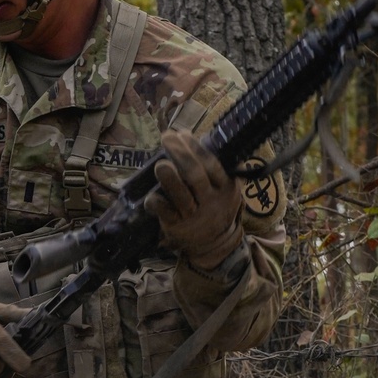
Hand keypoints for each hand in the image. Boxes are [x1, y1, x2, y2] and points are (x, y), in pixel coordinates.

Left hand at [144, 128, 243, 270]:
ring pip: (181, 195)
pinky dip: (156, 201)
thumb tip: (184, 135)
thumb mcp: (223, 188)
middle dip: (180, 154)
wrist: (215, 245)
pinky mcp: (177, 227)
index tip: (182, 133)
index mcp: (226, 188)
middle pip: (195, 175)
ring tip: (160, 165)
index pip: (212, 164)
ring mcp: (194, 216)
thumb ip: (210, 166)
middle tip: (167, 138)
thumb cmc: (214, 206)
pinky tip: (151, 193)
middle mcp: (212, 202)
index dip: (195, 147)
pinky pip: (164, 211)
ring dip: (169, 178)